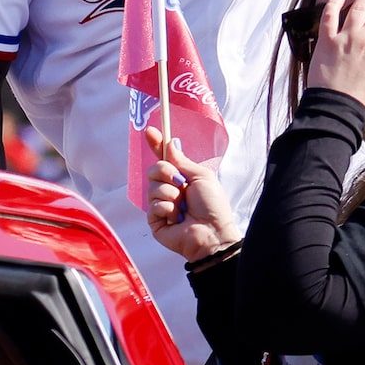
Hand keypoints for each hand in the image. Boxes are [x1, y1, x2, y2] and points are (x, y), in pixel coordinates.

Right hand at [144, 134, 242, 259]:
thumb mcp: (201, 176)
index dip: (157, 145)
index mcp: (181, 179)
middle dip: (166, 173)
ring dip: (170, 194)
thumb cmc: (213, 206)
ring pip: (152, 187)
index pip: (164, 159)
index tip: (150, 131)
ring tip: (183, 206)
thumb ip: (182, 162)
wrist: (213, 233)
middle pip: (154, 170)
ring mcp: (161, 206)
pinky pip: (153, 206)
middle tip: (181, 182)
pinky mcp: (155, 222)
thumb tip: (171, 144)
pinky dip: (167, 209)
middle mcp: (169, 190)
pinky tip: (177, 218)